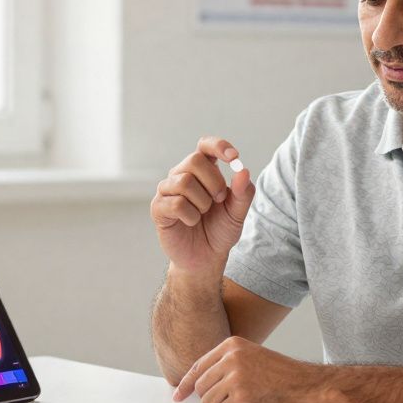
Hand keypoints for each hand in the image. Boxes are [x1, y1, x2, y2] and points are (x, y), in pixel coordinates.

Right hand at [150, 136, 255, 272]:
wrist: (206, 258)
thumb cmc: (219, 230)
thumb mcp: (237, 212)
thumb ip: (243, 192)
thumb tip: (243, 170)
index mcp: (203, 171)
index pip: (205, 145)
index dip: (218, 146)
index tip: (233, 157)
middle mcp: (182, 175)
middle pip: (194, 160)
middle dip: (213, 182)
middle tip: (218, 200)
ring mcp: (167, 190)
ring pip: (184, 181)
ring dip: (202, 202)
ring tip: (203, 213)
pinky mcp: (158, 208)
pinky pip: (176, 203)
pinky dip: (191, 216)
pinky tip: (192, 222)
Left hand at [173, 336, 328, 402]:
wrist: (314, 388)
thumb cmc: (288, 379)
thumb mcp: (255, 359)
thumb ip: (230, 366)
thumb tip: (201, 386)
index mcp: (233, 345)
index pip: (198, 366)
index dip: (186, 384)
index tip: (178, 396)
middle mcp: (231, 358)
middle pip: (201, 388)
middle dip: (216, 401)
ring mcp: (236, 377)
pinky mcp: (242, 398)